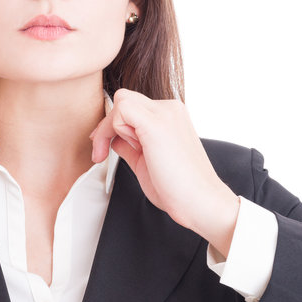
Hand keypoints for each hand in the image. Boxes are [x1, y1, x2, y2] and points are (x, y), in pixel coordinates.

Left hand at [90, 89, 238, 255]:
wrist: (200, 202)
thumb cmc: (178, 188)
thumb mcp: (146, 161)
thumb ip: (130, 146)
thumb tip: (114, 140)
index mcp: (170, 117)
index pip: (131, 107)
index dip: (112, 127)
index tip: (103, 149)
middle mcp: (169, 110)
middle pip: (123, 100)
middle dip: (106, 126)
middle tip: (101, 153)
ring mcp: (165, 114)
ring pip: (121, 101)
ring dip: (111, 128)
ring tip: (125, 154)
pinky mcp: (156, 124)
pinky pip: (122, 109)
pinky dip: (113, 129)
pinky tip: (127, 150)